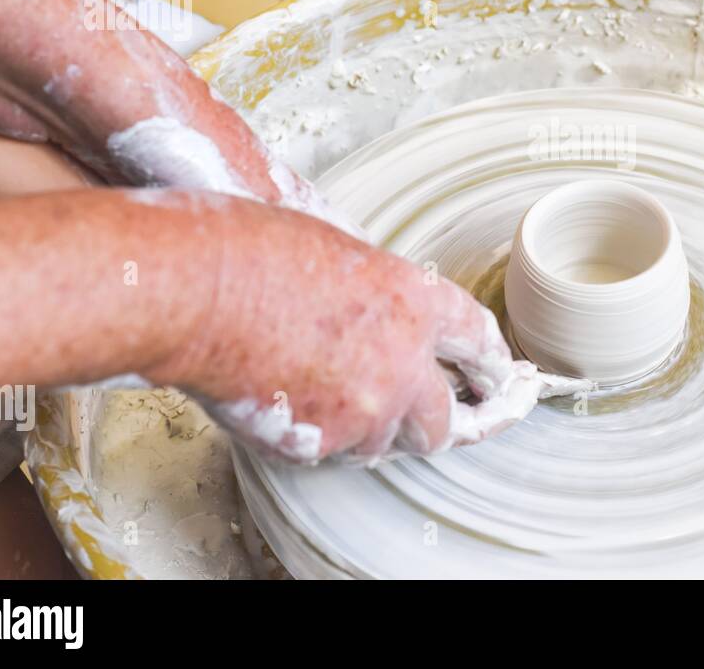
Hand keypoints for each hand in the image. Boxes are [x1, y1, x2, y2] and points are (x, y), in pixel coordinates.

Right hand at [151, 200, 543, 463]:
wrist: (197, 291)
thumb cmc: (253, 254)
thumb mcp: (340, 254)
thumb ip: (377, 296)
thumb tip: (377, 320)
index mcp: (414, 300)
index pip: (477, 339)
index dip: (492, 366)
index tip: (505, 380)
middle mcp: (404, 359)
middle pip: (443, 420)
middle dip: (431, 422)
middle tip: (419, 420)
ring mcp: (366, 405)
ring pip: (383, 441)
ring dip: (365, 428)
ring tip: (319, 389)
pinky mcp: (322, 439)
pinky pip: (331, 450)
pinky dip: (316, 436)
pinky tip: (284, 397)